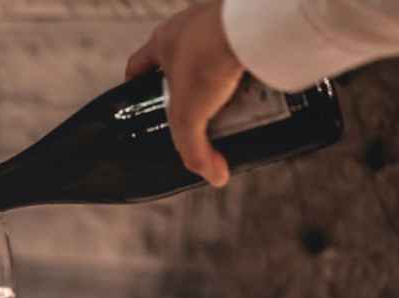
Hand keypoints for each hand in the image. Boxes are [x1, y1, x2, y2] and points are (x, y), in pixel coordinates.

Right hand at [126, 0, 243, 186]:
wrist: (248, 28)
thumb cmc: (207, 57)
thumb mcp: (188, 116)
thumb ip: (194, 150)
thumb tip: (213, 175)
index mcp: (162, 43)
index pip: (138, 67)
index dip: (138, 86)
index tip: (143, 102)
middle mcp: (187, 27)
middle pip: (179, 63)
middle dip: (189, 87)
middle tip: (200, 109)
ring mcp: (217, 21)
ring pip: (214, 54)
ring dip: (223, 76)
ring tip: (238, 99)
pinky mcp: (245, 20)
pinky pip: (245, 47)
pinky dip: (250, 66)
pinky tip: (260, 84)